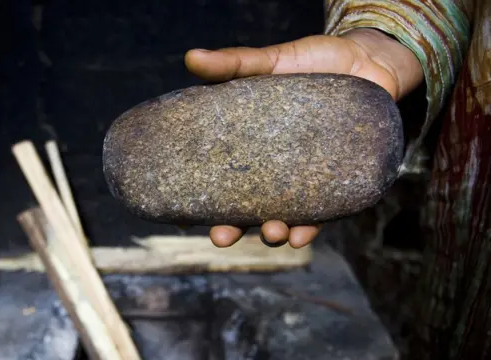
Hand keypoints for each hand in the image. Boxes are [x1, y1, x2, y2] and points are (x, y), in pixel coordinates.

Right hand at [184, 28, 422, 247]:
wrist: (368, 60)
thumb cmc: (314, 62)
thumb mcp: (271, 61)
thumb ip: (234, 63)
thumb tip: (190, 58)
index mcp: (248, 146)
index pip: (217, 178)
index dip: (199, 200)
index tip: (182, 219)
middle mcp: (272, 169)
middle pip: (244, 208)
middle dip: (231, 229)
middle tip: (221, 237)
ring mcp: (302, 178)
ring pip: (282, 217)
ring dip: (273, 233)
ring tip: (270, 232)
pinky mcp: (336, 182)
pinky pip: (322, 214)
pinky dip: (310, 229)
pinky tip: (301, 236)